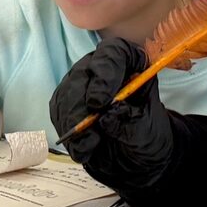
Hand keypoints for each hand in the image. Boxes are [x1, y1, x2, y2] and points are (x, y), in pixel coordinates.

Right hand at [50, 37, 176, 191]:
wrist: (135, 153)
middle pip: (83, 73)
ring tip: (89, 145)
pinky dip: (67, 133)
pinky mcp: (67, 103)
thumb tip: (106, 117)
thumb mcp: (147, 130)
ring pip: (67, 94)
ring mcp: (82, 84)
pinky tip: (81, 149)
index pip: (114, 52)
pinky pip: (59, 112)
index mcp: (130, 65)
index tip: (101, 101)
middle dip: (83, 102)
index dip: (105, 72)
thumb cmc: (146, 134)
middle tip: (88, 127)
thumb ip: (130, 122)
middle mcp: (102, 69)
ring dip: (74, 122)